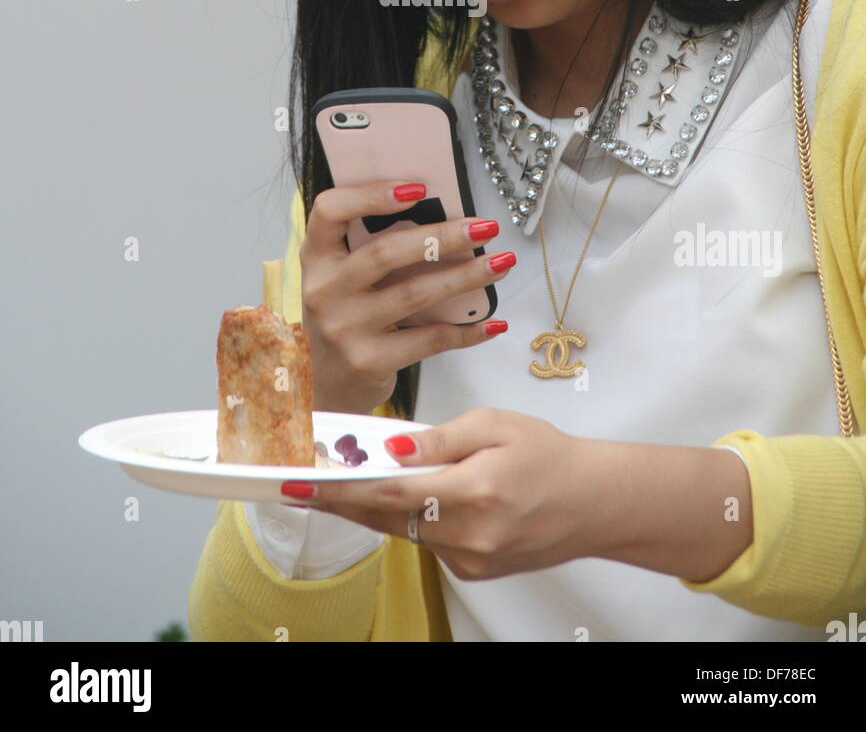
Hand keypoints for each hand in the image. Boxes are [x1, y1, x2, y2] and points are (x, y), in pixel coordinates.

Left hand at [283, 407, 610, 580]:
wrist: (592, 503)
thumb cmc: (547, 454)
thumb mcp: (494, 424)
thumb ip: (439, 439)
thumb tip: (391, 449)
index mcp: (474, 491)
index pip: (389, 491)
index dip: (339, 489)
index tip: (300, 484)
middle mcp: (469, 535)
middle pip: (386, 516)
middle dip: (341, 500)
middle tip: (300, 485)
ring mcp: (469, 560)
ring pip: (403, 530)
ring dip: (374, 507)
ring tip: (345, 482)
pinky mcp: (471, 570)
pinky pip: (427, 540)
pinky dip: (411, 517)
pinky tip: (411, 495)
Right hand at [299, 182, 511, 414]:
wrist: (327, 383)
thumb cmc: (345, 314)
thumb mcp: (341, 276)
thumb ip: (371, 247)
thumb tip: (442, 217)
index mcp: (316, 257)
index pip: (330, 211)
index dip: (370, 194)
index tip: (418, 187)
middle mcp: (324, 289)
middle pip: (387, 251)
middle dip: (444, 236)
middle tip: (485, 227)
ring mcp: (345, 327)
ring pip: (415, 293)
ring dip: (466, 276)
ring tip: (501, 263)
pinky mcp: (369, 360)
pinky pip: (429, 339)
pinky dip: (466, 330)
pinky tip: (492, 321)